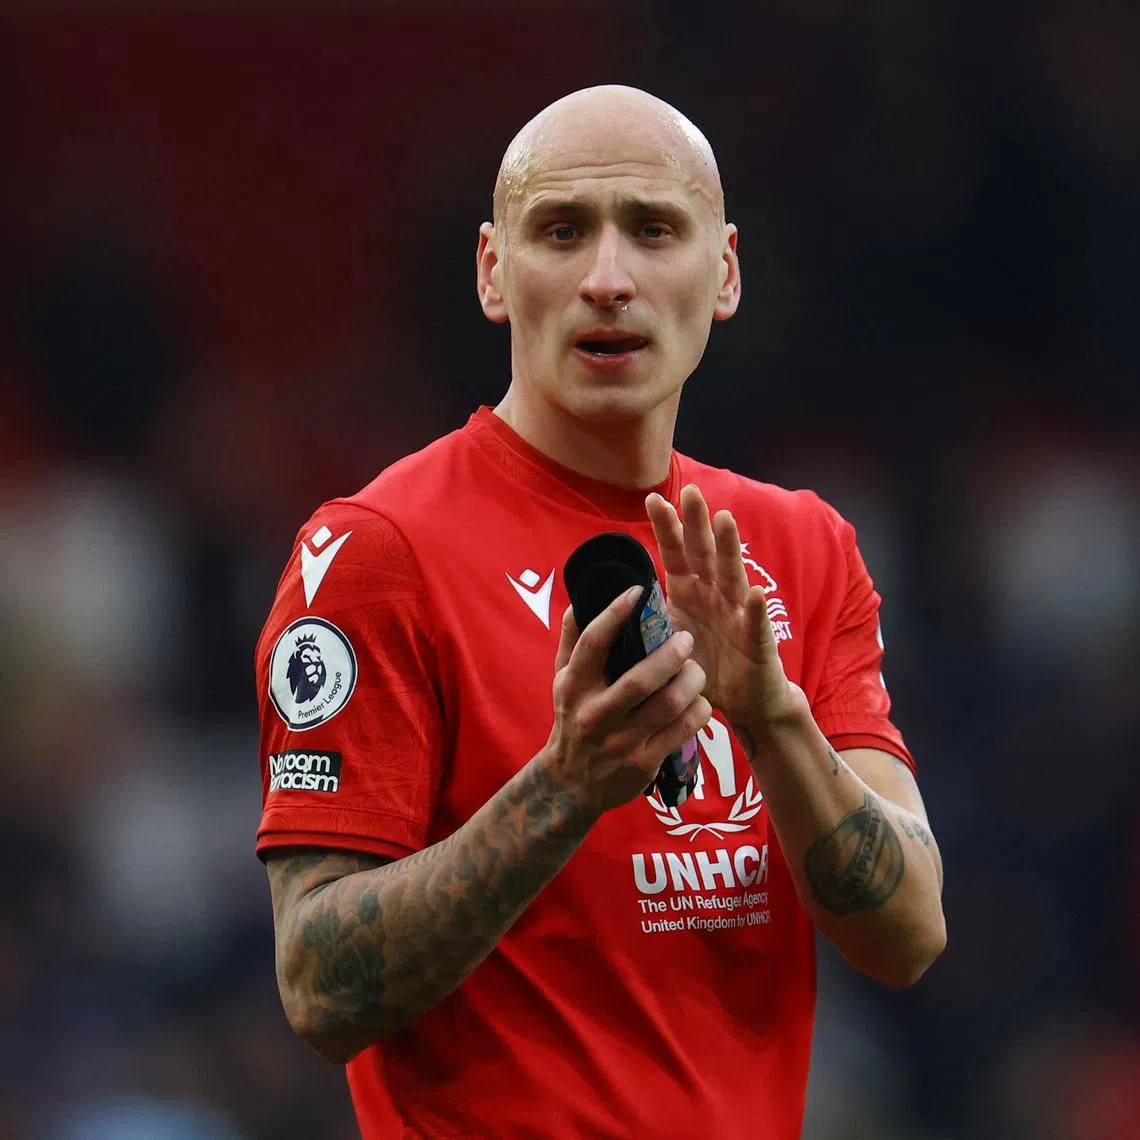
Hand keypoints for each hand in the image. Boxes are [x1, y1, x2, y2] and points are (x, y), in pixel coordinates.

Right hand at [541, 586, 711, 815]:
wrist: (570, 784)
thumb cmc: (573, 718)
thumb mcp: (563, 680)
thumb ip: (573, 639)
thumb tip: (583, 596)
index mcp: (575, 686)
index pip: (594, 644)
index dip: (616, 614)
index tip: (639, 591)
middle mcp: (596, 714)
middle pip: (640, 679)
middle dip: (671, 655)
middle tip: (687, 639)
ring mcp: (621, 742)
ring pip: (669, 705)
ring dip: (691, 681)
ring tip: (697, 670)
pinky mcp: (644, 763)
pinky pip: (683, 731)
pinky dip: (699, 711)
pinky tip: (699, 701)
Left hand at [645, 485, 805, 746]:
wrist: (745, 702)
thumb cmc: (705, 667)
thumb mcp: (666, 640)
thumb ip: (645, 618)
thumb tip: (603, 603)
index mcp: (690, 593)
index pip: (676, 554)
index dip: (667, 528)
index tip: (652, 499)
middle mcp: (715, 596)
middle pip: (705, 554)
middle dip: (697, 523)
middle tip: (690, 491)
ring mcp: (738, 615)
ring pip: (732, 577)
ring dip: (728, 549)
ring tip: (724, 520)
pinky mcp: (758, 642)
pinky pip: (755, 624)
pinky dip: (754, 609)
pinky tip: (752, 592)